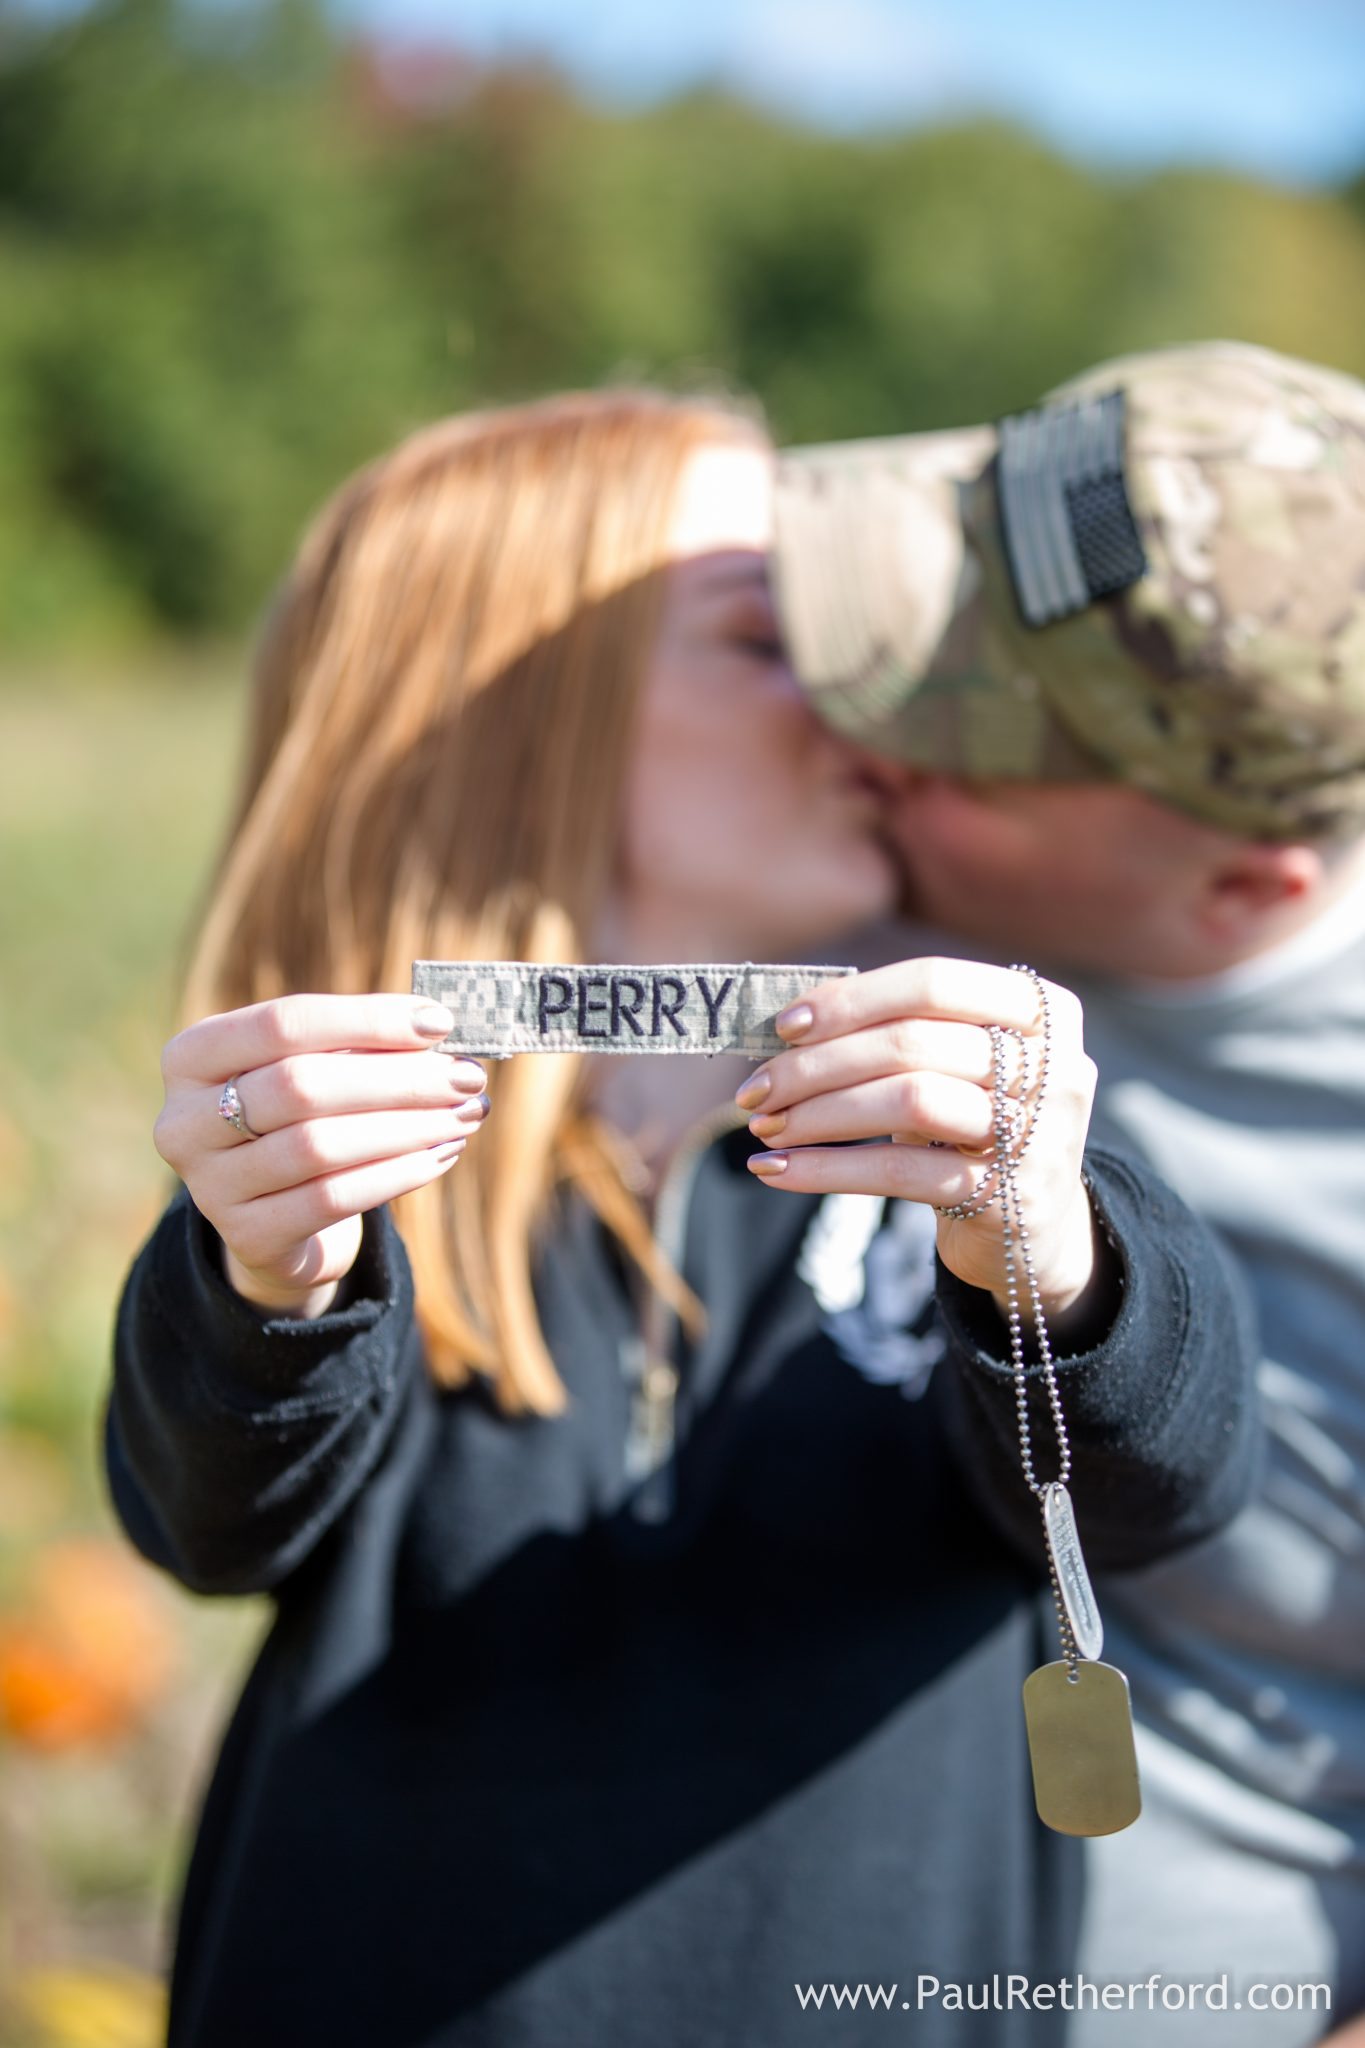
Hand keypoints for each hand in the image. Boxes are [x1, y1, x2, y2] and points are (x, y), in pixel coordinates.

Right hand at [154, 994, 488, 1318]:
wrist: (274, 1216)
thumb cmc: (304, 1118)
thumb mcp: (315, 1070)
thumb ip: (362, 1045)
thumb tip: (438, 1029)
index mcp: (192, 1056)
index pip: (283, 1022)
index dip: (366, 1019)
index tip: (440, 1022)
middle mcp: (184, 1120)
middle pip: (302, 1085)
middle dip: (397, 1078)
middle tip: (466, 1076)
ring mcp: (210, 1184)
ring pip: (320, 1146)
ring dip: (407, 1126)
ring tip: (465, 1114)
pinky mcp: (248, 1235)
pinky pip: (334, 1199)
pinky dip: (398, 1172)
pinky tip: (441, 1154)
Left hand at [735, 959, 1100, 1321]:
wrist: (1035, 1227)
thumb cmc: (972, 1122)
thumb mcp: (954, 1065)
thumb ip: (894, 1032)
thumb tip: (787, 1026)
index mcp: (1041, 1010)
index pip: (934, 982)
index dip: (852, 1000)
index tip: (785, 1026)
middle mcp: (1055, 1065)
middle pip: (913, 1044)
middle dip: (818, 1065)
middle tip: (756, 1091)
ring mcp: (1039, 1133)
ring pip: (909, 1102)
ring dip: (819, 1114)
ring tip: (767, 1128)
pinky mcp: (1010, 1197)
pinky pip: (902, 1172)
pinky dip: (828, 1169)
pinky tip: (777, 1171)